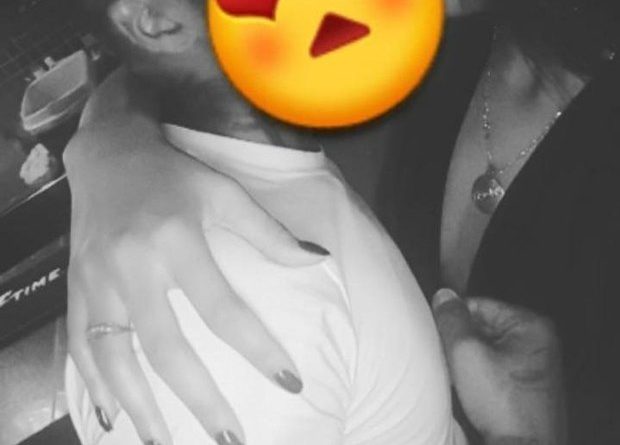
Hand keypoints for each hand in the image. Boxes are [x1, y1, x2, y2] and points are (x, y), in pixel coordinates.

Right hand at [65, 69, 326, 444]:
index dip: (258, 349)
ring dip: (143, 408)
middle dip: (200, 400)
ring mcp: (98, 281)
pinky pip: (81, 345)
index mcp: (175, 239)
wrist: (107, 153)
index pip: (223, 309)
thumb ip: (268, 231)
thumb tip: (317, 259)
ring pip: (116, 358)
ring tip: (168, 444)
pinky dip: (96, 385)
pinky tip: (115, 417)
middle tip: (230, 437)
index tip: (289, 382)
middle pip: (167, 348)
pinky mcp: (77, 287)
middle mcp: (132, 266)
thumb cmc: (174, 173)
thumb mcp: (224, 190)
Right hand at [432, 289, 565, 444]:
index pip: (478, 304)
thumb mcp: (466, 353)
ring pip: (485, 348)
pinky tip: (472, 390)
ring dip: (468, 360)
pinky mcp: (526, 385)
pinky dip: (478, 375)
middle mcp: (538, 341)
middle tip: (452, 361)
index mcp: (531, 325)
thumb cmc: (504, 406)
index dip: (454, 319)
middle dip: (461, 342)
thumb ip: (452, 320)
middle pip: (482, 326)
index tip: (439, 333)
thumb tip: (443, 296)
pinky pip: (494, 367)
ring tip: (463, 378)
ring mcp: (534, 365)